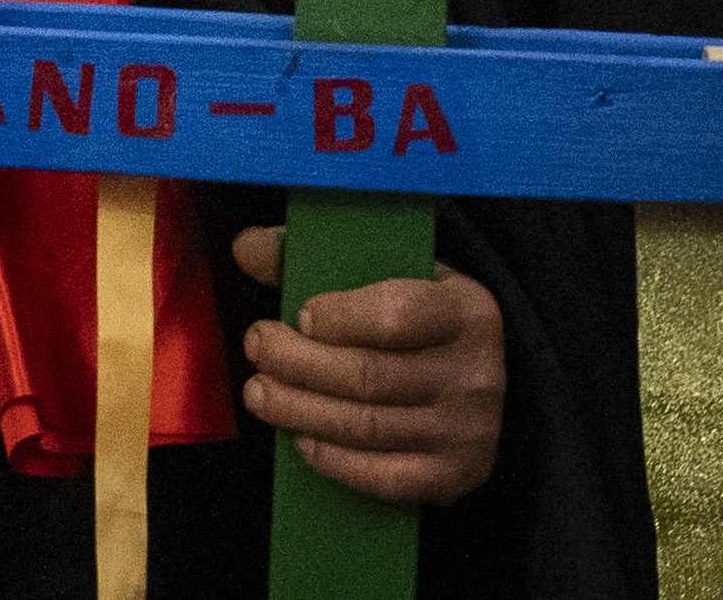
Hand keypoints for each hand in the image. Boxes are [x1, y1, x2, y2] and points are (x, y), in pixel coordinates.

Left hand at [229, 224, 504, 506]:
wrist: (475, 375)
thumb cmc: (419, 317)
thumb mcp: (388, 272)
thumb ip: (317, 255)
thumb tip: (248, 247)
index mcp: (465, 311)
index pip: (396, 316)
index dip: (339, 318)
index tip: (300, 315)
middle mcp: (475, 374)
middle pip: (368, 376)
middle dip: (297, 364)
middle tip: (257, 347)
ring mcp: (467, 430)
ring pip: (366, 427)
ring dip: (299, 411)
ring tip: (260, 393)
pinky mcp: (453, 474)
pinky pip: (383, 476)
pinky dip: (335, 460)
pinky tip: (302, 439)